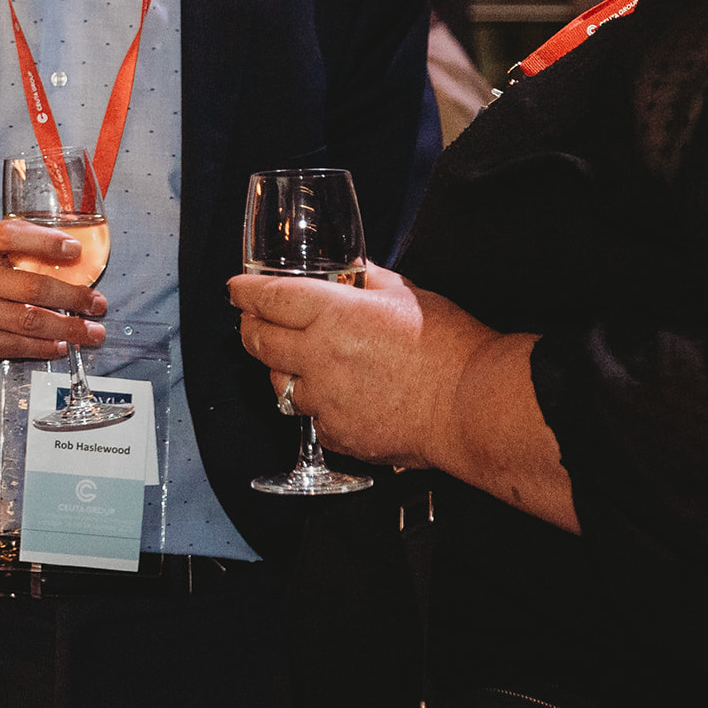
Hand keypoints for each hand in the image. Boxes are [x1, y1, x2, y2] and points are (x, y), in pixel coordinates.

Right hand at [0, 219, 107, 362]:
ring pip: (27, 320)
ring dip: (66, 328)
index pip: (13, 236)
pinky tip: (60, 345)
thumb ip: (11, 242)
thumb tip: (65, 247)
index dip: (47, 242)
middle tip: (98, 304)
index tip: (76, 250)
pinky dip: (41, 347)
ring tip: (91, 332)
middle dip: (73, 297)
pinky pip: (12, 345)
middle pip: (32, 286)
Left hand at [228, 264, 490, 469]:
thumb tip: (350, 271)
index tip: (235, 288)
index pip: (268, 299)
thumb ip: (367, 279)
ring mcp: (326, 401)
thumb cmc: (448, 345)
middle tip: (253, 320)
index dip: (245, 292)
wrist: (472, 405)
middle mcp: (319, 357)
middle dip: (250, 328)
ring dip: (281, 370)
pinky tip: (335, 396)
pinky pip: (311, 418)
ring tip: (298, 360)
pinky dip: (316, 406)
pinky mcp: (339, 436)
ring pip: (280, 385)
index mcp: (332, 313)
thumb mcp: (404, 292)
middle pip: (260, 342)